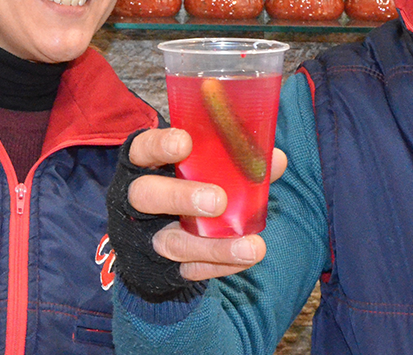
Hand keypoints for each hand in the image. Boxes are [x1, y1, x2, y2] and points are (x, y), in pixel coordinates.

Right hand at [126, 127, 287, 280]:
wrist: (157, 236)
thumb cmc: (186, 185)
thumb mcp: (201, 168)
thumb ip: (234, 161)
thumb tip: (276, 159)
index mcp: (143, 165)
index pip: (141, 149)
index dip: (159, 145)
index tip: (185, 142)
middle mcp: (136, 200)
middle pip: (146, 195)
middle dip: (180, 197)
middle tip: (218, 201)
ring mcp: (145, 237)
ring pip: (171, 242)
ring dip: (213, 246)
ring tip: (252, 246)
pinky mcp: (159, 267)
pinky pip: (189, 269)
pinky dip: (219, 264)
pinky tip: (245, 258)